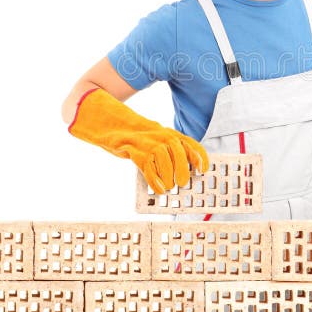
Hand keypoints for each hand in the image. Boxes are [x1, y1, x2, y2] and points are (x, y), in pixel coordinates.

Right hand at [68, 88, 209, 193]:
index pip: (189, 142)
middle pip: (178, 150)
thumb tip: (178, 171)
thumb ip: (165, 150)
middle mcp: (159, 135)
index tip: (203, 170)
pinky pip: (147, 166)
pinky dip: (154, 180)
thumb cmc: (132, 136)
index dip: (199, 156)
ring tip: (169, 187)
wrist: (108, 122)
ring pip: (164, 158)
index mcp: (167, 133)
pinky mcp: (132, 149)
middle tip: (183, 183)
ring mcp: (146, 141)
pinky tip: (157, 188)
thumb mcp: (152, 139)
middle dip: (183, 168)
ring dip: (168, 176)